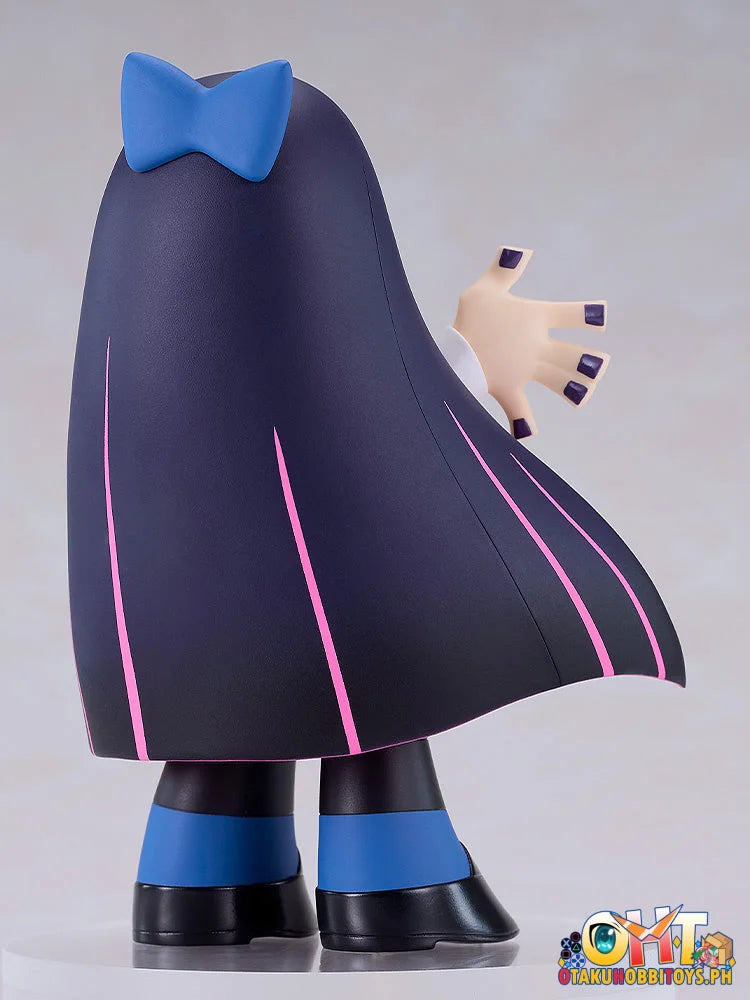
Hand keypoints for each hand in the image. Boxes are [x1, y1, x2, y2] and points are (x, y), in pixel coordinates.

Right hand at [453, 247, 609, 438]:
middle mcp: (536, 347)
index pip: (572, 314)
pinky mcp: (509, 390)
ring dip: (574, 387)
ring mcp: (525, 371)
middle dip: (589, 361)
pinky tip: (528, 433)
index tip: (601, 317)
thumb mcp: (484, 289)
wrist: (450, 353)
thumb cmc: (469, 319)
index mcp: (536, 319)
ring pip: (557, 381)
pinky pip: (519, 410)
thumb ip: (503, 270)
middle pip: (572, 355)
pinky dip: (522, 423)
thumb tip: (519, 249)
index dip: (589, 315)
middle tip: (601, 364)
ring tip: (588, 392)